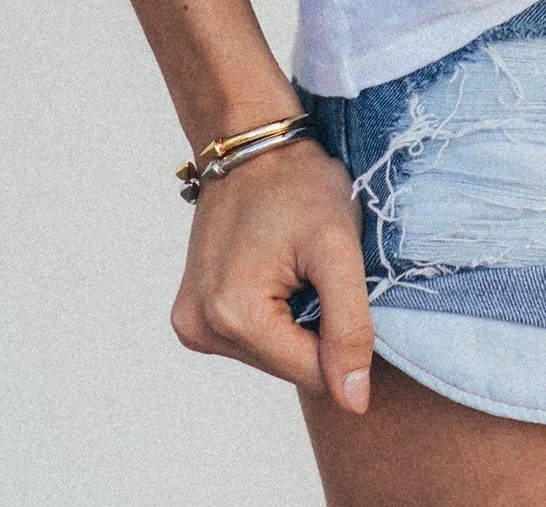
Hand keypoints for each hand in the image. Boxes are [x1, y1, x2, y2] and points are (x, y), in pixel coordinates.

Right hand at [170, 133, 375, 414]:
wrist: (252, 144)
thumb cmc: (298, 184)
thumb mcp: (338, 247)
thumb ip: (349, 327)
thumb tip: (354, 402)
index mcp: (233, 317)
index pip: (312, 373)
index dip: (342, 336)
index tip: (341, 283)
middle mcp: (200, 330)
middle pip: (289, 366)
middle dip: (315, 324)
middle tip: (315, 267)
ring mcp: (191, 325)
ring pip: (272, 355)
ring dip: (295, 319)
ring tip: (294, 265)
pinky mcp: (192, 317)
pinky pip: (252, 338)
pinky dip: (274, 314)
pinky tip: (275, 271)